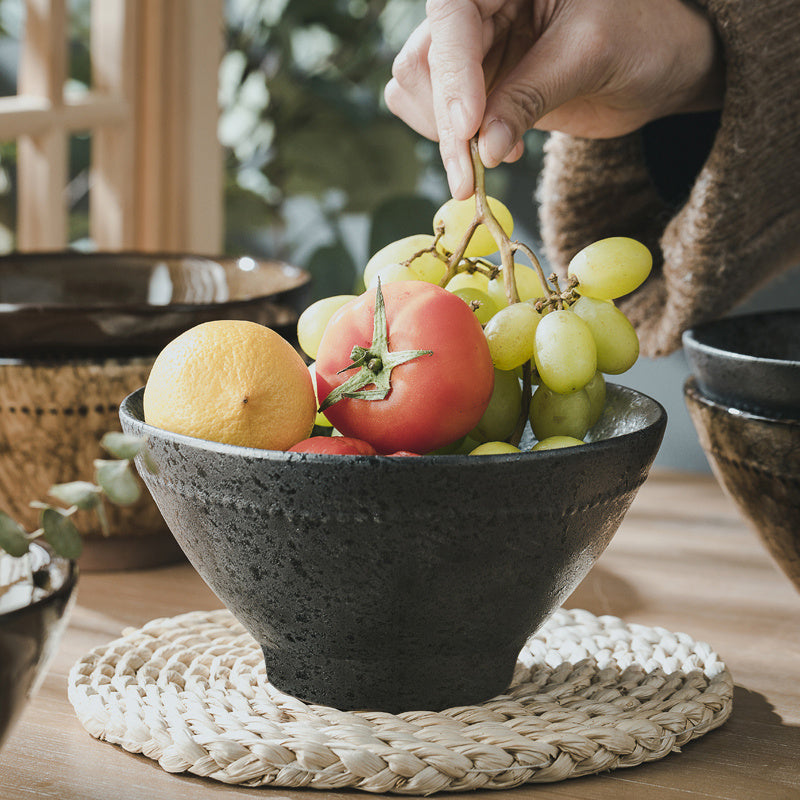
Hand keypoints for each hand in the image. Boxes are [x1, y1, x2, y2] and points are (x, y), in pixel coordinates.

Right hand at [385, 0, 723, 198]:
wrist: (659, 64)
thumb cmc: (640, 36)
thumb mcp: (590, 55)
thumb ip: (531, 96)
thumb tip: (485, 150)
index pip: (451, 18)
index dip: (453, 75)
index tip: (469, 130)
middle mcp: (478, 8)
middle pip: (423, 62)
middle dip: (445, 120)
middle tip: (471, 174)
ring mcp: (473, 49)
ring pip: (417, 92)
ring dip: (445, 136)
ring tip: (497, 155)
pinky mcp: (476, 87)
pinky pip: (437, 117)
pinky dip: (457, 144)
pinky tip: (501, 150)